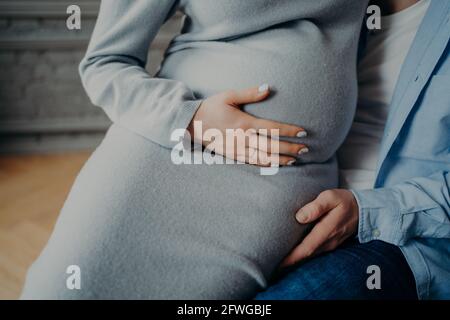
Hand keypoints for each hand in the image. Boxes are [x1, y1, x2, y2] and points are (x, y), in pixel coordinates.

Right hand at [187, 85, 308, 166]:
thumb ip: (250, 93)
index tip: (303, 133)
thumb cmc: (211, 107)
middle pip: (271, 145)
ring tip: (296, 160)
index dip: (289, 131)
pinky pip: (253, 162)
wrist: (191, 124)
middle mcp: (242, 138)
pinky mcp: (233, 155)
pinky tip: (277, 164)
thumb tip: (268, 88)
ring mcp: (238, 149)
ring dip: (281, 159)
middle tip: (305, 150)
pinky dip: (266, 164)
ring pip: (264, 157)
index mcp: (244, 123)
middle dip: (290, 148)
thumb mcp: (229, 95)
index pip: (272, 128)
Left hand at [282, 189, 358, 266]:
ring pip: (310, 255)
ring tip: (277, 260)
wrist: (363, 209)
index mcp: (327, 230)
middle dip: (289, 261)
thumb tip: (300, 217)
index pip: (307, 248)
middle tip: (271, 263)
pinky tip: (292, 253)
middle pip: (306, 255)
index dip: (292, 257)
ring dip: (295, 259)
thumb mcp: (331, 197)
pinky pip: (314, 252)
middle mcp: (329, 241)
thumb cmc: (344, 201)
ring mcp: (330, 245)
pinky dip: (302, 255)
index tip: (278, 262)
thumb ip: (316, 206)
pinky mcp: (329, 244)